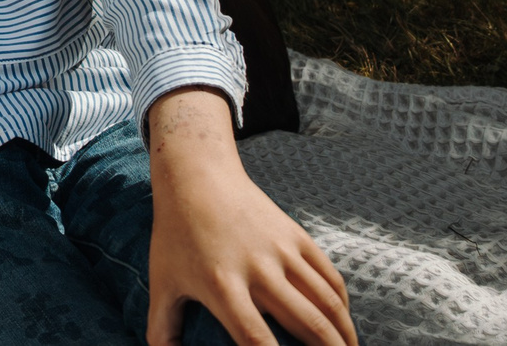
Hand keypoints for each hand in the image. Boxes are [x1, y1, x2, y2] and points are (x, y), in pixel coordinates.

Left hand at [146, 87, 355, 345]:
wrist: (197, 176)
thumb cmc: (176, 233)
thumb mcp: (162, 280)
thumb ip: (162, 327)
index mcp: (222, 285)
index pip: (255, 337)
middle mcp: (257, 268)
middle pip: (307, 322)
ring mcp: (281, 250)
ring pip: (327, 301)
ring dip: (344, 333)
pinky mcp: (296, 235)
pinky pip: (329, 275)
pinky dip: (342, 303)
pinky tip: (343, 322)